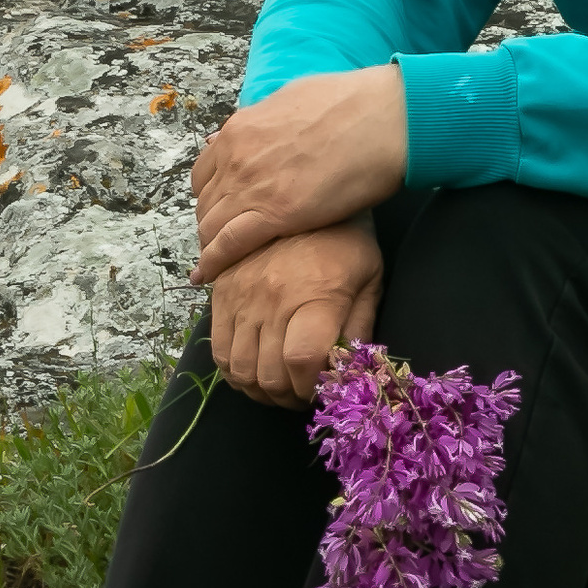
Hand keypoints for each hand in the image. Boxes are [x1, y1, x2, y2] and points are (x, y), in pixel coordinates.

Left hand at [191, 65, 407, 284]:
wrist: (383, 117)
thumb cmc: (353, 103)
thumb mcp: (294, 96)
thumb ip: (268, 116)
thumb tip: (257, 120)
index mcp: (241, 129)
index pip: (204, 174)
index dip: (210, 196)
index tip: (221, 209)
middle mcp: (237, 157)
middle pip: (205, 203)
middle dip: (210, 224)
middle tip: (222, 241)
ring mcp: (252, 186)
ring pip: (211, 226)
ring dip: (211, 245)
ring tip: (217, 263)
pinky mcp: (275, 214)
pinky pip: (229, 244)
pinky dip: (215, 262)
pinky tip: (210, 276)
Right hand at [210, 219, 384, 406]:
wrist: (301, 191)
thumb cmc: (346, 239)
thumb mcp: (370, 278)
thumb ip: (360, 327)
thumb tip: (347, 372)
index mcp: (316, 296)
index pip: (303, 362)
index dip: (311, 387)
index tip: (322, 388)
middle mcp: (273, 300)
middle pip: (268, 375)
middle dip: (288, 397)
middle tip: (302, 393)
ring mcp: (242, 297)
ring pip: (238, 369)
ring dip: (259, 390)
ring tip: (278, 385)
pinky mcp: (221, 293)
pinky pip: (217, 350)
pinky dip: (234, 371)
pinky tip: (254, 368)